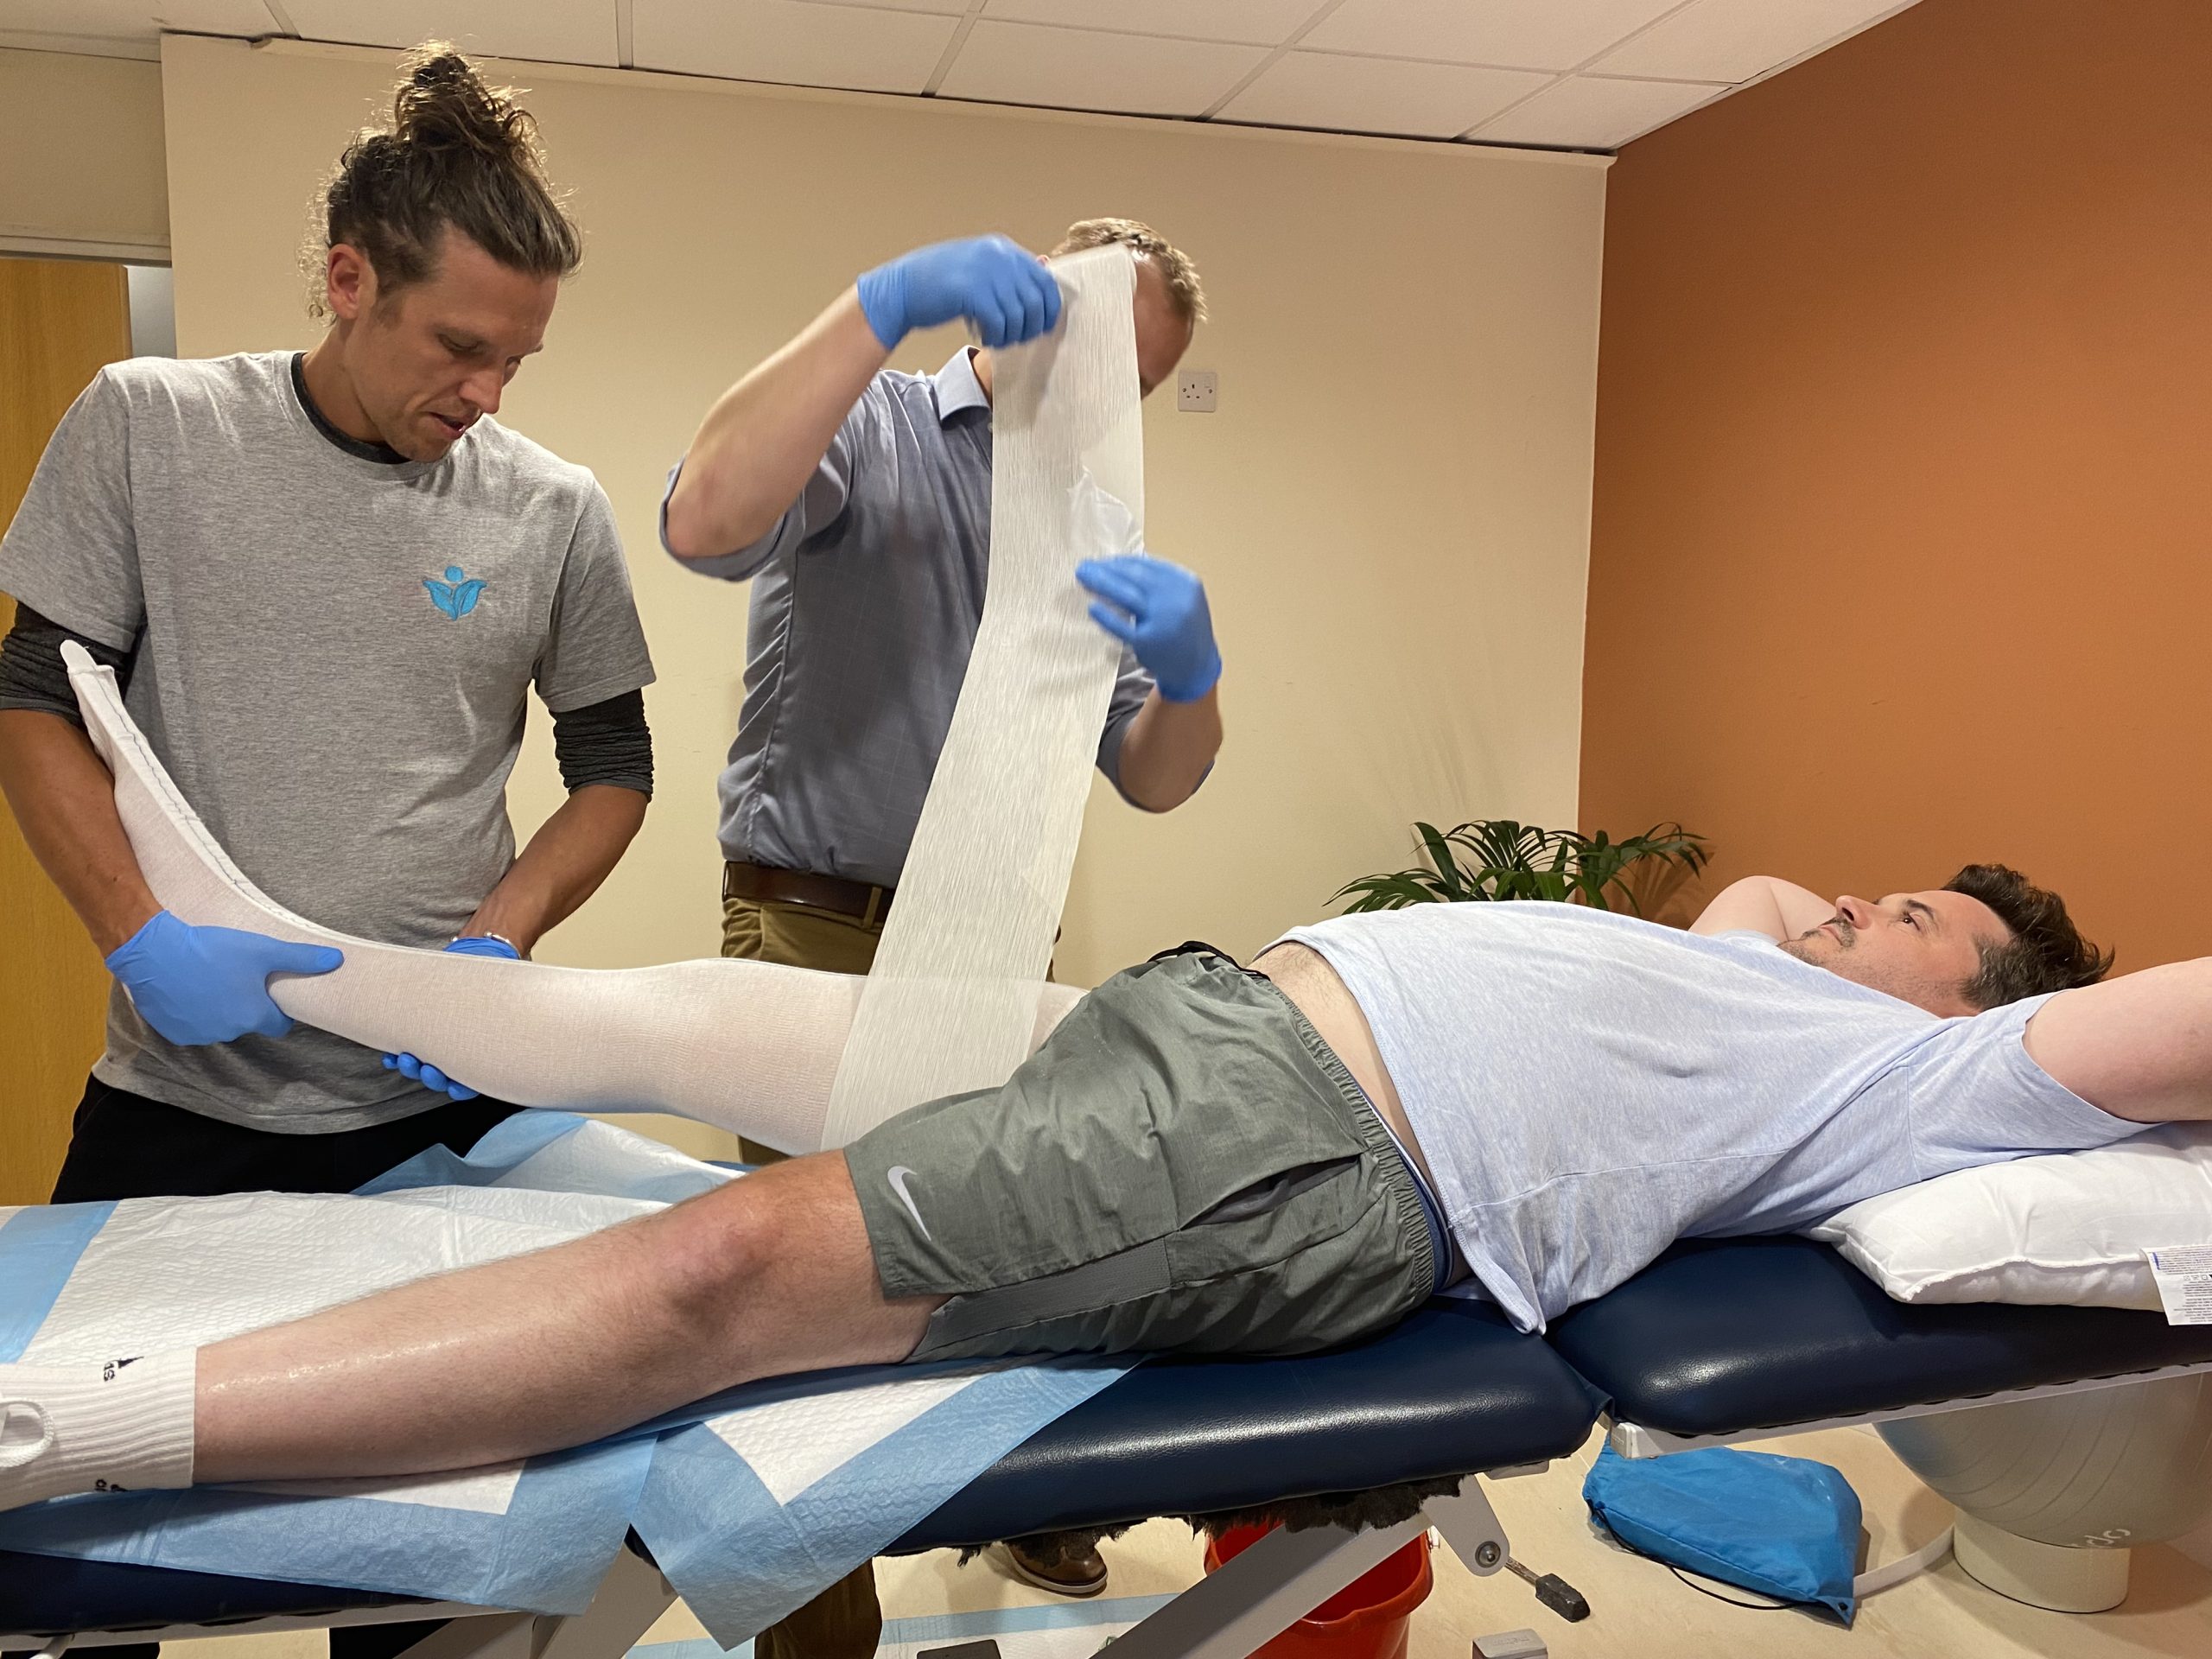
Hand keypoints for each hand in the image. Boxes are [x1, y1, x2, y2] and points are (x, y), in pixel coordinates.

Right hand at [104, 911, 342, 1046]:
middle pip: (247, 1023)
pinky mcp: (174, 1032)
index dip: (278, 1011)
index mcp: (253, 1016)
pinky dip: (193, 1013)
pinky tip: (189, 990)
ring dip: (218, 1010)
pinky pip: (191, 1026)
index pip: (278, 1025)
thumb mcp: (263, 950)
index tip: (272, 995)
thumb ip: (301, 958)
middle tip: (237, 978)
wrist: (156, 952)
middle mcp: (228, 1031)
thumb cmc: (213, 949)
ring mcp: (199, 1034)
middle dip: (246, 1006)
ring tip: (211, 980)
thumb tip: (337, 960)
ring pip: (218, 1024)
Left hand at [382, 934, 518, 1101]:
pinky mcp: (424, 1027)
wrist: (485, 951)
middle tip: (425, 1068)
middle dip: (431, 1077)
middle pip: (444, 1079)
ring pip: (424, 1066)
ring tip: (404, 1058)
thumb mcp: (502, 994)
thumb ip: (499, 1013)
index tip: (452, 1084)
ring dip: (412, 1067)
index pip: (472, 1085)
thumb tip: (508, 1029)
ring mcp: (442, 1039)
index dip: (459, 1089)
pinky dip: (395, 1054)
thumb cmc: (499, 975)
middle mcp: (463, 1049)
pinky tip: (388, 1056)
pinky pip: (408, 1046)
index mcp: (485, 1049)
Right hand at [855, 236, 1060, 350]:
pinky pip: (1000, 323)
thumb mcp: (979, 268)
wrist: (902, 289)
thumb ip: (1010, 270)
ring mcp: (985, 272)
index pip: (1045, 280)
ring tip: (999, 339)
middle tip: (1018, 338)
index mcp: (1002, 249)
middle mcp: (997, 256)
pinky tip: (987, 338)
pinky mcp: (971, 292)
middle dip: (1032, 326)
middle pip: (1036, 300)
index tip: (1041, 326)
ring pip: (1019, 315)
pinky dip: (997, 336)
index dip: (1049, 308)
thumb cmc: (941, 283)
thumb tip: (1046, 265)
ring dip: (1012, 335)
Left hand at [1076, 554, 1221, 702]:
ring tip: (1083, 576)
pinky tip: (1092, 607)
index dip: (1121, 561)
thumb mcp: (1184, 598)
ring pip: (1127, 595)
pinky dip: (1105, 616)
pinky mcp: (1147, 643)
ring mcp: (1162, 621)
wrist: (1197, 666)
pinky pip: (1121, 626)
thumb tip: (1123, 563)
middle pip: (1135, 576)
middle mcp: (1175, 600)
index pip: (1147, 565)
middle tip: (1085, 565)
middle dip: (1107, 568)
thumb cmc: (1185, 629)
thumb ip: (1161, 581)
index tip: (1103, 561)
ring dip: (1101, 582)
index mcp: (1186, 583)